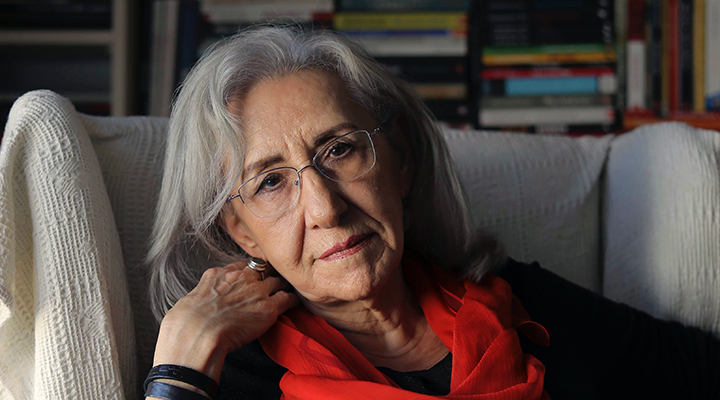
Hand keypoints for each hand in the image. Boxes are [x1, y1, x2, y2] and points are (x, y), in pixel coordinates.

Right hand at [152, 261, 298, 381]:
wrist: (197, 333)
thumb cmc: (186, 323)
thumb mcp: (189, 299)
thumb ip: (202, 295)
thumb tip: (200, 302)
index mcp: (219, 274)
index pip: (242, 265)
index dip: (251, 271)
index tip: (255, 275)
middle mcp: (240, 278)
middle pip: (264, 269)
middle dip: (269, 274)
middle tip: (275, 280)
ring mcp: (257, 291)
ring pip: (278, 281)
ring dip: (282, 285)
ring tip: (288, 289)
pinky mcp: (268, 308)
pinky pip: (287, 298)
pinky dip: (292, 300)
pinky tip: (295, 302)